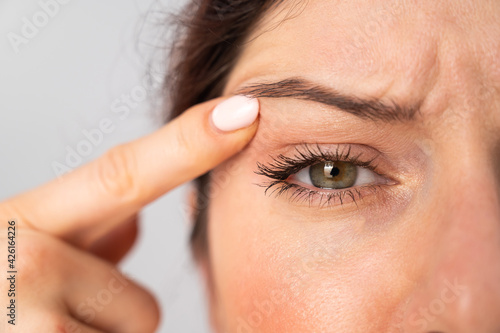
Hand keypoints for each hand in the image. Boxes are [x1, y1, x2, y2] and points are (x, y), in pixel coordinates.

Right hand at [0, 96, 259, 332]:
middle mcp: (22, 262)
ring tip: (34, 332)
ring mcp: (27, 323)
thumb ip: (84, 230)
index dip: (190, 143)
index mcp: (21, 222)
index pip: (124, 174)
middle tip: (39, 317)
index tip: (246, 112)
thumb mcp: (18, 249)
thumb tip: (135, 217)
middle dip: (106, 323)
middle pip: (139, 308)